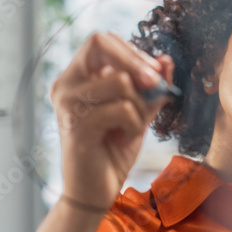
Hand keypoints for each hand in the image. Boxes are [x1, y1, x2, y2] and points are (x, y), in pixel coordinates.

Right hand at [50, 32, 174, 210]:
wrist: (95, 192)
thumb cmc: (113, 149)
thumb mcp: (138, 112)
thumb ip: (151, 87)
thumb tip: (166, 60)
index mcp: (75, 78)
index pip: (100, 40)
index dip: (132, 51)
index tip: (154, 73)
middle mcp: (65, 86)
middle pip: (101, 44)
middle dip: (138, 64)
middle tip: (157, 85)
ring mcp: (67, 105)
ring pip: (120, 80)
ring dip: (139, 104)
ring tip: (131, 125)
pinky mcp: (77, 126)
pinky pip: (123, 109)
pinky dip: (134, 124)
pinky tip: (123, 139)